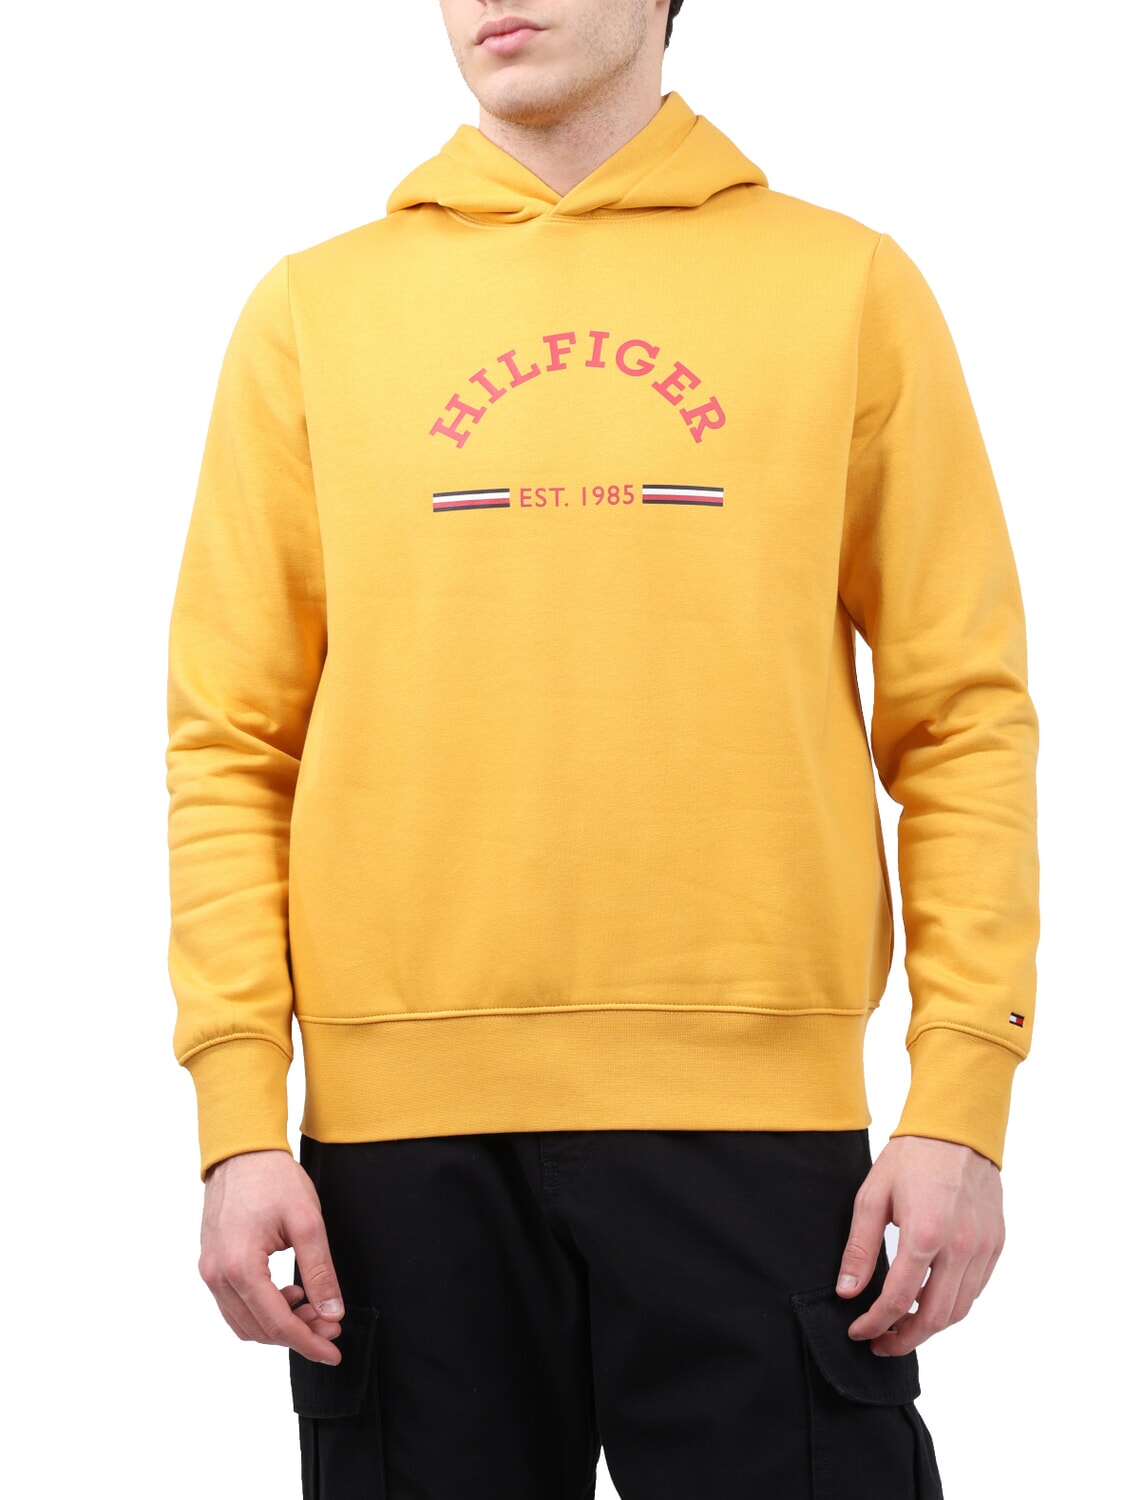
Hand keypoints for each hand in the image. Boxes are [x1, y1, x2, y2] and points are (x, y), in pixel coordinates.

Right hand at [199, 1148, 344, 1364]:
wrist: (242, 1151)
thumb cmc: (273, 1178)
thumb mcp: (307, 1222)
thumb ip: (320, 1271)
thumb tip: (332, 1313)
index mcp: (240, 1266)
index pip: (276, 1323)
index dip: (307, 1343)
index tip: (333, 1352)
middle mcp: (217, 1275)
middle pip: (258, 1329)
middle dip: (297, 1335)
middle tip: (331, 1326)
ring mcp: (209, 1271)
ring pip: (243, 1323)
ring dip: (278, 1325)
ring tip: (313, 1309)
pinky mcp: (211, 1264)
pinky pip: (234, 1305)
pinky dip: (262, 1310)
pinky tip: (288, 1294)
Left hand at [835, 1135, 1003, 1356]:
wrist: (956, 1130)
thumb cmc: (911, 1159)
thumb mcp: (872, 1197)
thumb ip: (860, 1248)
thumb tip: (847, 1291)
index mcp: (924, 1235)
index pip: (898, 1300)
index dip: (874, 1324)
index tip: (858, 1331)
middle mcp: (960, 1248)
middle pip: (934, 1318)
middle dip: (904, 1339)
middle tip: (880, 1343)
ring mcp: (983, 1248)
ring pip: (959, 1310)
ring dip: (930, 1327)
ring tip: (902, 1326)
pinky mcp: (996, 1244)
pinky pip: (975, 1290)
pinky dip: (952, 1305)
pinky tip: (929, 1300)